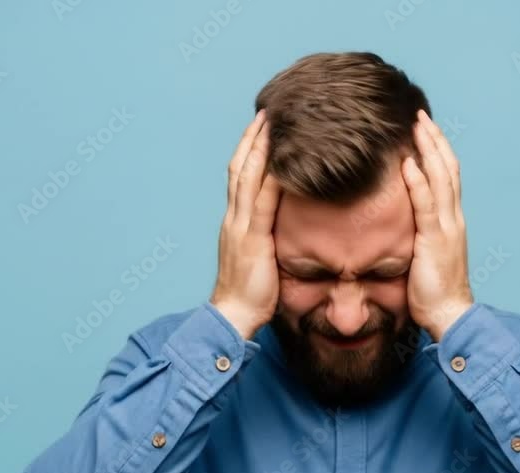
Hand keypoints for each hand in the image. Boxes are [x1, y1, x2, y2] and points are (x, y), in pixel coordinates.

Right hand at [210, 110, 281, 338]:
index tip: (263, 125)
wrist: (233, 315)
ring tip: (273, 123)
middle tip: (268, 110)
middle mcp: (234, 217)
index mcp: (235, 220)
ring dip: (260, 148)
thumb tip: (286, 222)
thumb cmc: (251, 291)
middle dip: (253, 137)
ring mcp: (241, 226)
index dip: (250, 148)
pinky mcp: (253, 239)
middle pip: (240, 167)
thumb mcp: (260, 255)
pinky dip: (271, 179)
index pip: (240, 175)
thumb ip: (268, 235)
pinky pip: (262, 203)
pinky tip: (282, 161)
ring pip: (247, 178)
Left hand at [402, 110, 473, 340]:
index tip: (424, 128)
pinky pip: (426, 205)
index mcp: (452, 220)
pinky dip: (418, 181)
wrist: (450, 315)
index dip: (437, 149)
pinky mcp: (435, 240)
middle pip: (447, 168)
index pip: (447, 176)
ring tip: (416, 125)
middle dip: (434, 139)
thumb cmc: (433, 290)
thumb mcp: (424, 254)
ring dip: (428, 149)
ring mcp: (447, 227)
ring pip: (441, 178)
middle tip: (420, 114)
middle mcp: (454, 218)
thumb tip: (398, 221)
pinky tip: (408, 162)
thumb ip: (417, 233)